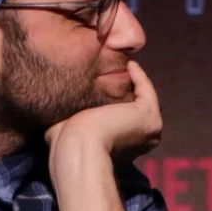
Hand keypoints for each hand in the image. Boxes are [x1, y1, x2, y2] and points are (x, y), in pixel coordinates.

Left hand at [45, 60, 162, 162]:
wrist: (78, 146)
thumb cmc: (68, 142)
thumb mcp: (70, 126)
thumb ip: (73, 117)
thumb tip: (61, 104)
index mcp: (124, 148)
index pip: (122, 119)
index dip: (115, 99)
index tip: (106, 80)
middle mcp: (142, 141)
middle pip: (135, 108)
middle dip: (128, 88)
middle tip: (118, 68)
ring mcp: (150, 129)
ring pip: (144, 99)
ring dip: (135, 81)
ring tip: (124, 62)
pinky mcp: (149, 116)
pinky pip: (147, 91)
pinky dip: (140, 76)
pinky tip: (129, 64)